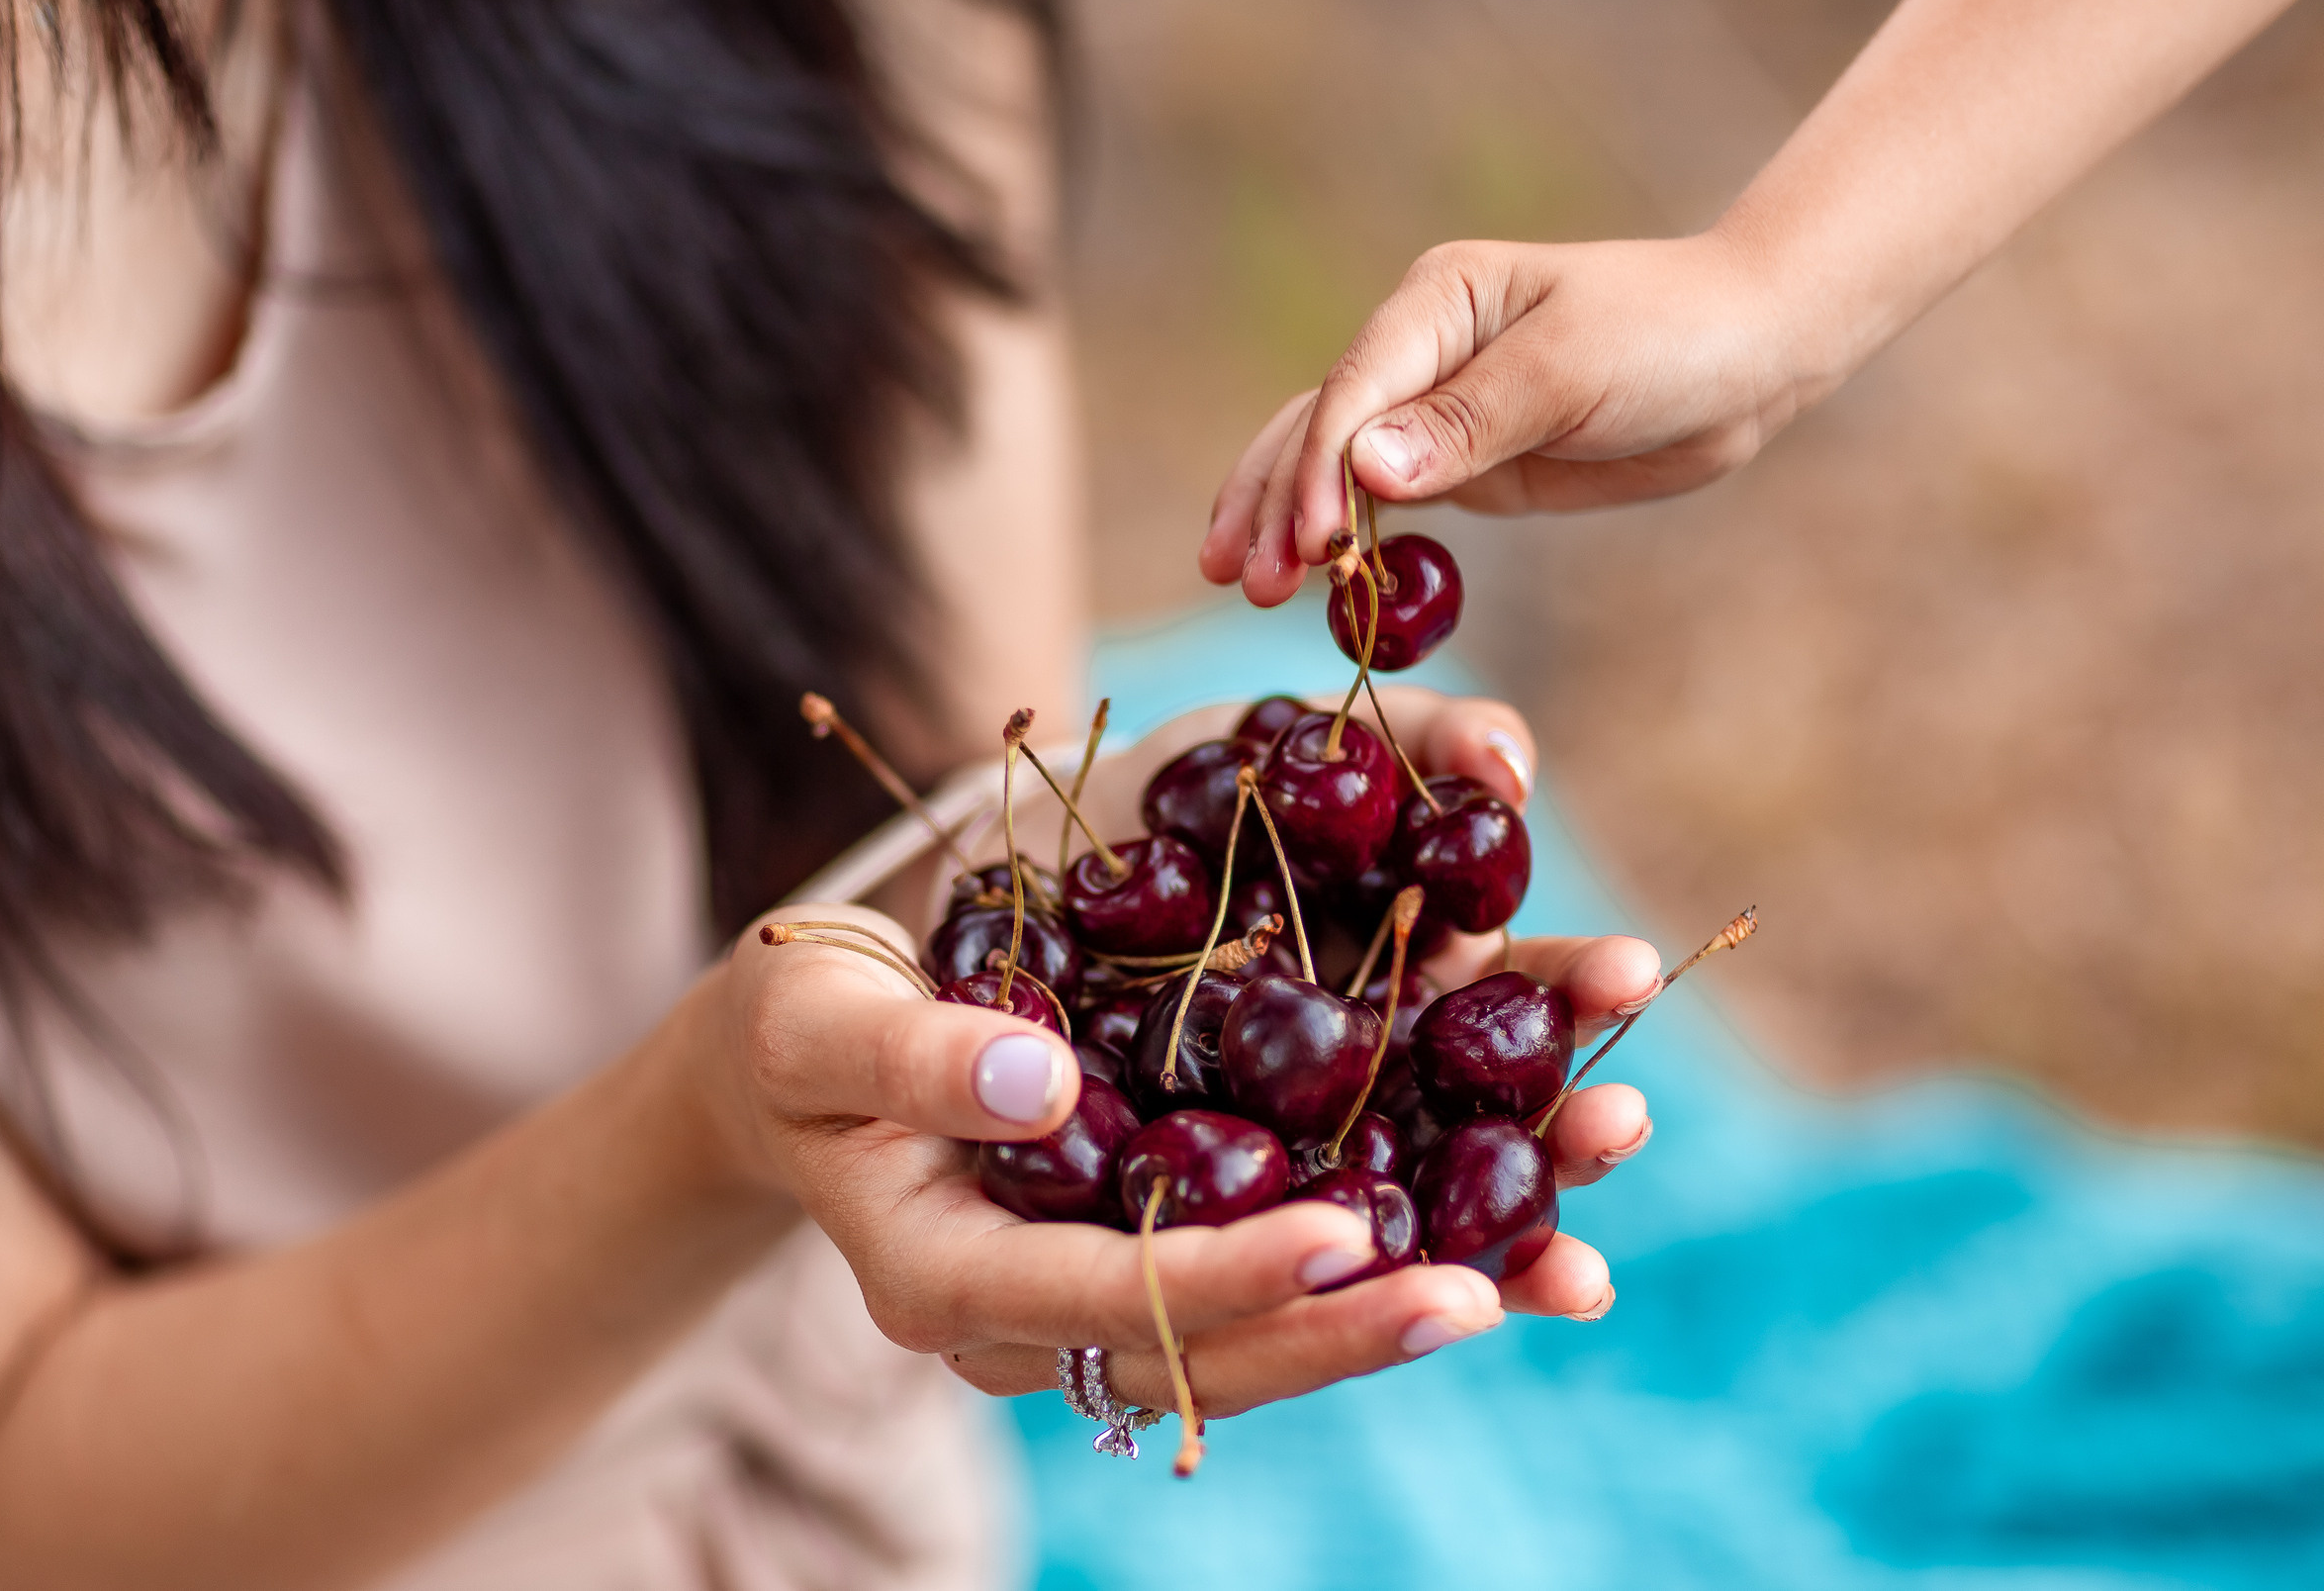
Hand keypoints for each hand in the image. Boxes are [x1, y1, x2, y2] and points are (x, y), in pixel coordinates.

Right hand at [712, 691, 1657, 1424]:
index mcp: (952, 1280)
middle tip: (1521, 1284)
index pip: (1110, 1297)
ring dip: (1428, 1283)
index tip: (1348, 1238)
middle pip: (1228, 1348)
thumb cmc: (793, 1026)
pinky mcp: (1167, 1235)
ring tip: (1576, 1255)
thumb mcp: (815, 1020)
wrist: (805, 1052)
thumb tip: (1044, 1078)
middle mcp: (1051, 1312)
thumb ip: (915, 1054)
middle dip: (1373, 1317)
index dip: (1228, 1277)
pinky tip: (1523, 1199)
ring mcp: (1116, 1286)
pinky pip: (1292, 1259)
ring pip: (1283, 1324)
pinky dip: (1405, 1230)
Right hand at [1199, 231, 1822, 604]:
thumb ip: (1468, 423)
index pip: (1353, 391)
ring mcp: (1432, 408)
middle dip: (1276, 503)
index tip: (1307, 544)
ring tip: (1238, 584)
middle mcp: (1418, 347)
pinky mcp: (1460, 460)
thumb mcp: (1572, 373)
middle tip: (1242, 583)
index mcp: (1436, 301)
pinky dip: (1337, 537)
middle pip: (1316, 426)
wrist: (1747, 356)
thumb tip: (1363, 469)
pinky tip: (1302, 578)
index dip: (1320, 470)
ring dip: (1284, 522)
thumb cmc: (1668, 337)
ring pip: (1330, 464)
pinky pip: (1378, 500)